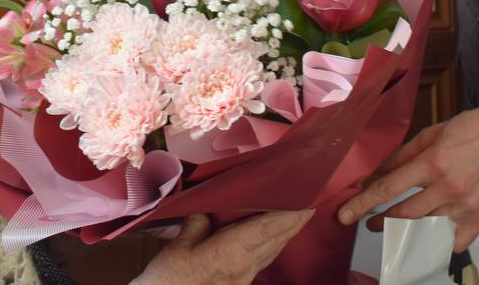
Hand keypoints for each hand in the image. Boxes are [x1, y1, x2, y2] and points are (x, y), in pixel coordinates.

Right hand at [133, 209, 313, 284]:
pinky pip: (262, 260)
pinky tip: (270, 240)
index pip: (266, 230)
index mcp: (229, 254)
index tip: (306, 203)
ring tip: (296, 218)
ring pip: (271, 252)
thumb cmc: (169, 281)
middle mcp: (243, 267)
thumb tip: (207, 209)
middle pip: (276, 241)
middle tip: (309, 204)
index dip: (288, 216)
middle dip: (294, 223)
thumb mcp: (178, 248)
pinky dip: (271, 245)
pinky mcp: (237, 283)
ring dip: (285, 235)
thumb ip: (196, 224)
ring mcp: (242, 278)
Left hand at [335, 96, 478, 251]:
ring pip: (426, 226)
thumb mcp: (433, 132)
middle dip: (381, 219)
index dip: (361, 204)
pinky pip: (456, 240)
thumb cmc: (475, 127)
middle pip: (403, 213)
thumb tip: (380, 171)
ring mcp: (466, 205)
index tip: (344, 215)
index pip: (387, 189)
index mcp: (432, 162)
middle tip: (370, 221)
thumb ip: (404, 154)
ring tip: (397, 223)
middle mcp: (448, 188)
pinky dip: (442, 240)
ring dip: (408, 227)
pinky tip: (432, 234)